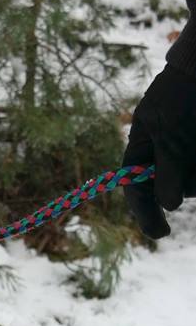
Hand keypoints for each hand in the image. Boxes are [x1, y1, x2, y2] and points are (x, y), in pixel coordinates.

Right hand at [122, 64, 195, 238]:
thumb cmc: (183, 92)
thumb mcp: (171, 130)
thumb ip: (168, 166)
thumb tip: (169, 204)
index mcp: (142, 149)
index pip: (136, 188)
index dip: (145, 212)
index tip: (160, 232)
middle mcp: (163, 156)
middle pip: (168, 190)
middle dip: (183, 186)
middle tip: (195, 173)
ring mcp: (185, 155)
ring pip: (192, 183)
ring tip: (195, 139)